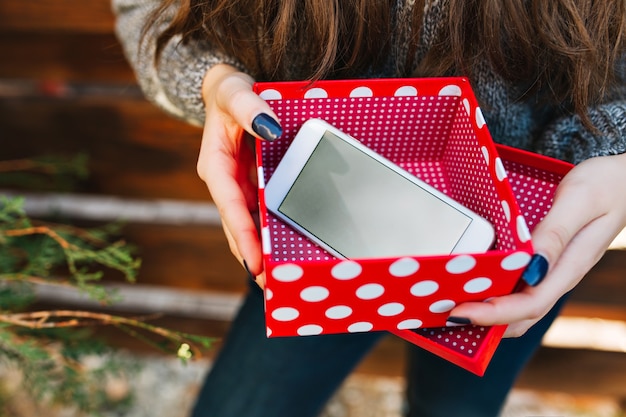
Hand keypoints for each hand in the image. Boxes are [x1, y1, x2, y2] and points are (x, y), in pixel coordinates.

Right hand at [197, 64, 281, 286]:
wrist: (231, 92)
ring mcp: (237, 187)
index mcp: (215, 165)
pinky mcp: (250, 186)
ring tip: (276, 278)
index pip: (229, 205)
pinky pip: (258, 214)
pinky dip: (267, 233)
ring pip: (246, 225)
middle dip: (249, 254)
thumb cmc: (231, 92)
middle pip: (235, 224)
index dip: (242, 233)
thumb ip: (250, 108)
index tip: (255, 261)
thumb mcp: (236, 93)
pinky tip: (281, 249)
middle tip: (268, 284)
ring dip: (258, 250)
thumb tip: (270, 128)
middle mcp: (224, 182)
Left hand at [448, 152, 625, 336]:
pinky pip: (519, 288)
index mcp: (569, 265)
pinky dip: (494, 295)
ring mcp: (553, 271)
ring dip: (488, 314)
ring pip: (520, 306)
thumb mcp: (579, 202)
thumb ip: (555, 234)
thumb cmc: (605, 185)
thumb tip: (530, 268)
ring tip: (452, 309)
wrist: (625, 179)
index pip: (530, 303)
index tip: (460, 311)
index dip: (494, 313)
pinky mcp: (546, 263)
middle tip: (444, 315)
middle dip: (484, 322)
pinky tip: (473, 287)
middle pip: (522, 315)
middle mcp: (559, 275)